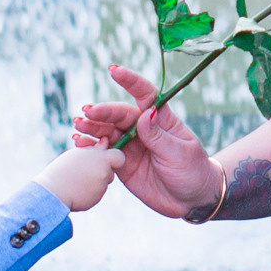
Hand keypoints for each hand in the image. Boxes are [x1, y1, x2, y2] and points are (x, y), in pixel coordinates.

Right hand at [38, 142, 119, 215]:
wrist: (53, 191)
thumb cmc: (63, 168)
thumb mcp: (78, 153)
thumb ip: (95, 148)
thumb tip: (106, 141)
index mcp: (102, 160)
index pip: (119, 157)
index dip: (113, 157)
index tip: (103, 158)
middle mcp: (105, 174)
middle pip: (110, 170)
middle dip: (101, 169)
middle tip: (84, 168)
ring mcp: (101, 188)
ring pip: (103, 182)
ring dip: (95, 180)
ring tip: (78, 178)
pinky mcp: (96, 200)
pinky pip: (96, 193)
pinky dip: (90, 191)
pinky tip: (77, 188)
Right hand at [74, 66, 222, 221]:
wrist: (191, 200)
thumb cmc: (192, 171)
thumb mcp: (179, 153)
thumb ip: (159, 136)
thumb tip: (145, 113)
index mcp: (162, 120)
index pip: (145, 95)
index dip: (130, 81)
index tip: (114, 70)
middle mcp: (144, 129)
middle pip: (120, 114)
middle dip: (103, 111)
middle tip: (87, 112)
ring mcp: (132, 146)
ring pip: (108, 131)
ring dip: (92, 127)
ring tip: (78, 125)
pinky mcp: (123, 164)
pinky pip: (104, 152)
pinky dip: (91, 147)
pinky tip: (79, 143)